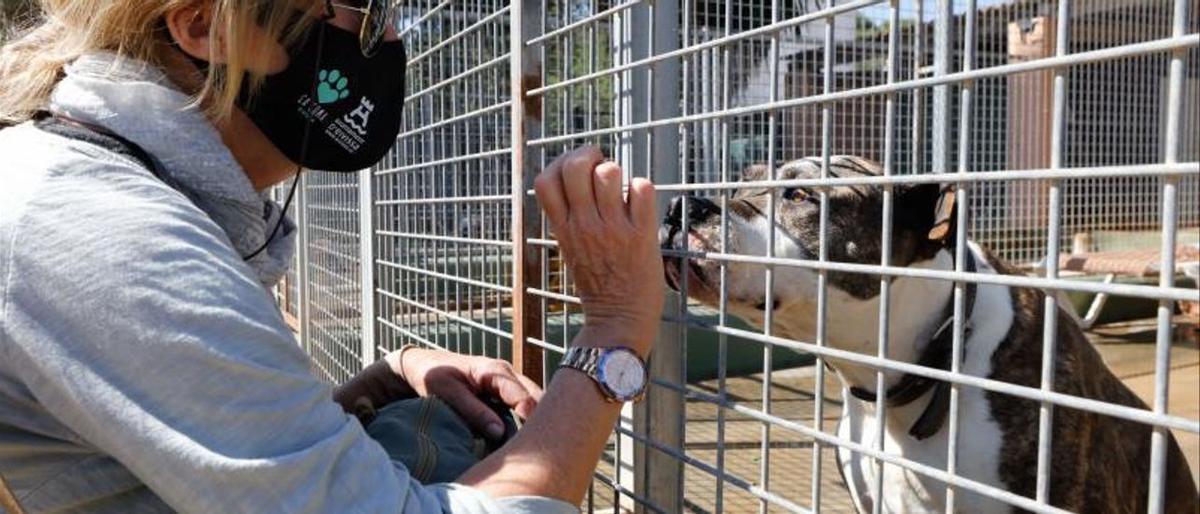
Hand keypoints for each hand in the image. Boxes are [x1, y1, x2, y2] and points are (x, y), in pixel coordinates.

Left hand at [386, 348, 541, 440]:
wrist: (423, 364)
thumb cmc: (434, 376)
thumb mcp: (449, 393)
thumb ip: (474, 411)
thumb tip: (499, 432)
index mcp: (494, 371)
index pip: (521, 395)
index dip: (531, 416)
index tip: (539, 437)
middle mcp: (507, 372)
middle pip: (536, 395)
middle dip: (544, 416)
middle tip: (551, 441)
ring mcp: (509, 379)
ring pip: (534, 397)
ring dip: (539, 416)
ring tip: (545, 441)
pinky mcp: (506, 389)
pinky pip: (525, 401)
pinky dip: (530, 415)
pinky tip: (532, 433)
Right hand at [533, 146, 664, 356]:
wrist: (619, 320)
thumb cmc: (599, 284)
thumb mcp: (571, 248)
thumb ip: (571, 217)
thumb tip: (582, 179)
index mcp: (563, 229)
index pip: (543, 180)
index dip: (558, 163)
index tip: (574, 171)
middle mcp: (584, 225)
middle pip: (574, 166)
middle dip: (589, 155)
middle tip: (600, 168)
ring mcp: (613, 229)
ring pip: (609, 172)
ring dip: (618, 174)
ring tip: (621, 193)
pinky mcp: (641, 235)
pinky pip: (642, 188)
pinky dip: (643, 189)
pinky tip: (640, 206)